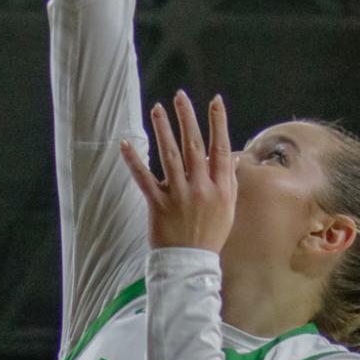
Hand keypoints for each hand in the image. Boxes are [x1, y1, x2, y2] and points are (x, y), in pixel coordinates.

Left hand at [122, 91, 235, 252]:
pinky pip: (144, 178)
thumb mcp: (228, 208)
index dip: (219, 123)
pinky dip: (134, 161)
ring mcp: (179, 195)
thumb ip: (230, 180)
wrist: (190, 263)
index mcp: (220, 187)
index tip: (215, 101)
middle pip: (194, 146)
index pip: (221, 148)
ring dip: (164, 130)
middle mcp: (201, 188)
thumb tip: (232, 157)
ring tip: (158, 109)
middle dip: (187, 118)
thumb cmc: (211, 234)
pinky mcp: (158, 204)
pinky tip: (126, 144)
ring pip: (170, 156)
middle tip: (180, 96)